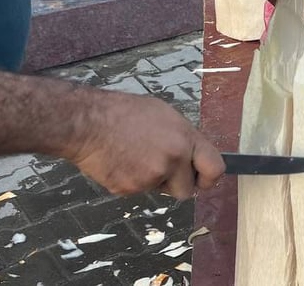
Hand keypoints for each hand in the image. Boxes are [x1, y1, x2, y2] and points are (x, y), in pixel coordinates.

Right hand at [68, 92, 225, 198]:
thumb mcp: (164, 116)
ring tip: (136, 157)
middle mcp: (173, 159)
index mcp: (185, 139)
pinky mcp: (131, 189)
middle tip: (160, 167)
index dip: (209, 178)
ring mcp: (152, 177)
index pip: (215, 169)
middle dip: (176, 183)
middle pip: (187, 189)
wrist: (88, 123)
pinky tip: (121, 162)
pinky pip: (139, 191)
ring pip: (161, 190)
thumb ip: (183, 138)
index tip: (203, 179)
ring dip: (154, 181)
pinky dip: (132, 181)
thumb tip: (192, 155)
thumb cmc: (123, 113)